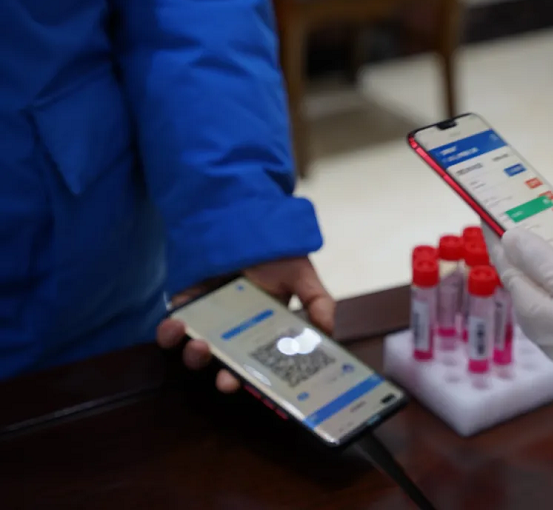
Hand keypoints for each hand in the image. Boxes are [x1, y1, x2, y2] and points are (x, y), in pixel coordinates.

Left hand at [157, 257, 334, 392]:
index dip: (252, 381)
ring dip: (192, 355)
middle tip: (224, 377)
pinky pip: (172, 326)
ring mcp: (209, 319)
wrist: (246, 217)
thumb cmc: (278, 252)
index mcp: (264, 333)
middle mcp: (235, 332)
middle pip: (224, 363)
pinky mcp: (186, 305)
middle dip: (222, 375)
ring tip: (198, 344)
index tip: (250, 388)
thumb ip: (319, 303)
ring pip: (194, 349)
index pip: (257, 366)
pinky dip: (170, 330)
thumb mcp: (304, 276)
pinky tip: (177, 324)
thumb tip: (328, 333)